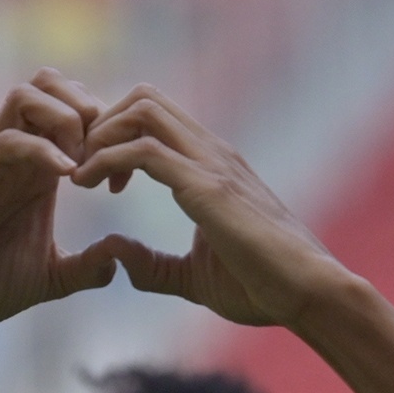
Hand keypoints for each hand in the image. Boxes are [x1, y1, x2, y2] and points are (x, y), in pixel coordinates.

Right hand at [0, 71, 120, 338]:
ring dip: (67, 120)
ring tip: (81, 166)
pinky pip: (10, 141)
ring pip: (27, 96)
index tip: (122, 179)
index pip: (72, 110)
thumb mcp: (51, 277)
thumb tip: (120, 259)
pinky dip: (45, 150)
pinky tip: (68, 180)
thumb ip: (87, 267)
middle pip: (50, 83)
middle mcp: (17, 157)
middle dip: (89, 108)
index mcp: (38, 172)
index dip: (108, 132)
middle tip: (103, 158)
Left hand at [70, 88, 346, 328]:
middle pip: (144, 98)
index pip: (155, 118)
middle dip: (101, 125)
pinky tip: (89, 186)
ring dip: (100, 135)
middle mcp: (212, 154)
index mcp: (213, 167)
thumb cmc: (265, 288)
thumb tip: (114, 254)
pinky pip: (143, 150)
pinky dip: (105, 159)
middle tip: (84, 170)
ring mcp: (212, 164)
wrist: (310, 294)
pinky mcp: (208, 187)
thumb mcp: (194, 279)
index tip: (101, 182)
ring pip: (141, 109)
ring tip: (83, 176)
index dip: (116, 137)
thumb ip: (154, 266)